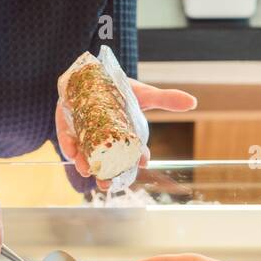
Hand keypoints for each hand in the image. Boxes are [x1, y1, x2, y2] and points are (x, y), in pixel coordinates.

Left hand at [57, 80, 196, 190]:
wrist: (92, 76)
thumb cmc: (120, 89)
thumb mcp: (144, 94)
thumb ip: (165, 99)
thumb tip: (193, 102)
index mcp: (125, 139)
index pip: (133, 154)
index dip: (138, 159)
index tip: (143, 161)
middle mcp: (105, 144)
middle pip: (107, 165)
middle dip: (107, 177)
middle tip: (108, 184)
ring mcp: (86, 139)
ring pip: (86, 159)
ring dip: (86, 167)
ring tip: (87, 171)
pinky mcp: (69, 130)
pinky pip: (68, 142)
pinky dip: (69, 147)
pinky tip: (72, 152)